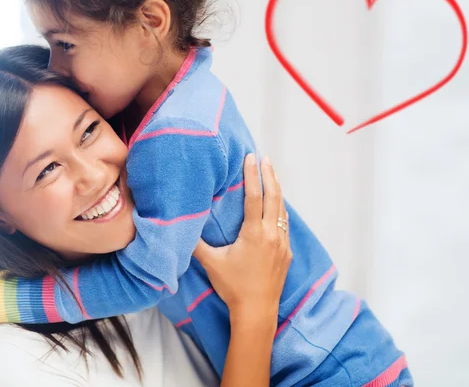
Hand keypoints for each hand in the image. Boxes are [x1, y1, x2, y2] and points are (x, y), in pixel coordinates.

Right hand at [193, 154, 291, 322]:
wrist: (257, 312)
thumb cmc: (233, 287)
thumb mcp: (211, 263)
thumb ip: (196, 243)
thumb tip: (181, 225)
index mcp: (254, 233)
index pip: (254, 196)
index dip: (252, 175)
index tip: (251, 158)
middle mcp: (272, 235)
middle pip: (274, 197)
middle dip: (270, 175)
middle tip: (265, 158)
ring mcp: (282, 244)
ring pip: (282, 210)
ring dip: (277, 191)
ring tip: (272, 175)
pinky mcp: (287, 253)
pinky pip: (285, 224)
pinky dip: (280, 209)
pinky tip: (277, 207)